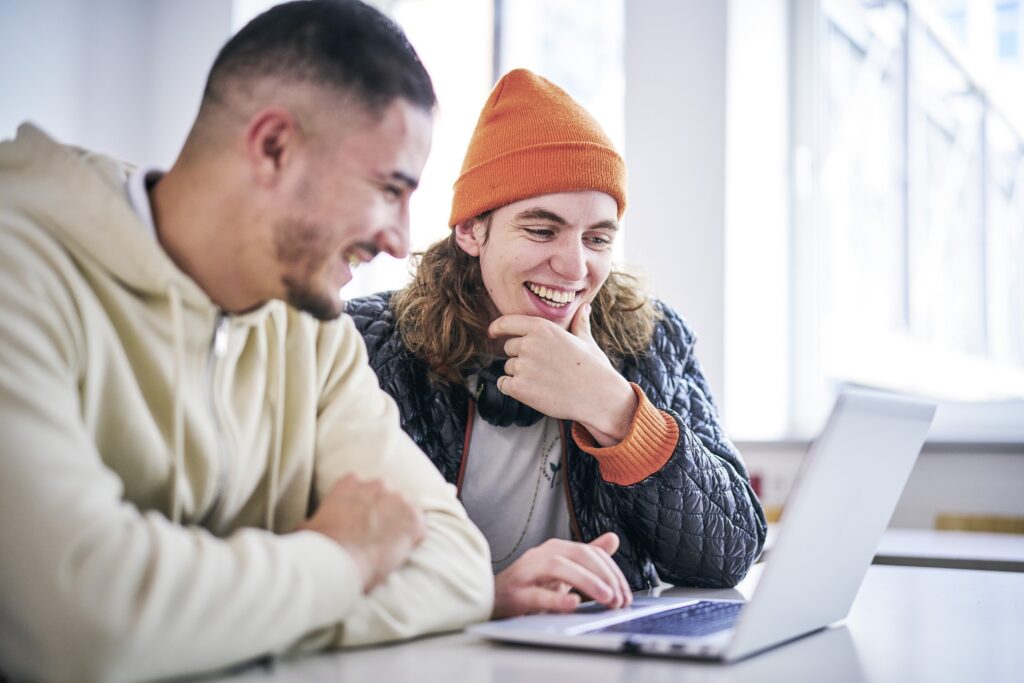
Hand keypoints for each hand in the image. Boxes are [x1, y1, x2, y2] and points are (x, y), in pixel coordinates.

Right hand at [298, 473, 425, 592]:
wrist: (338, 561)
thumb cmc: (320, 546)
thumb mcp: (307, 528)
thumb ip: (312, 521)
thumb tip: (307, 526)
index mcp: (350, 482)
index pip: (363, 489)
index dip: (363, 507)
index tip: (359, 523)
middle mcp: (377, 484)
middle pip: (386, 497)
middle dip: (383, 514)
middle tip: (375, 536)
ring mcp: (398, 500)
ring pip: (404, 510)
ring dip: (399, 525)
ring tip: (388, 547)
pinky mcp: (413, 519)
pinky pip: (419, 528)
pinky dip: (413, 540)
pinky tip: (402, 553)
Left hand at [489, 304, 637, 445]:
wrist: (598, 397)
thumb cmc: (594, 368)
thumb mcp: (586, 341)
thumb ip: (579, 323)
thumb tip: (584, 307)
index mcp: (542, 328)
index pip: (506, 323)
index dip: (497, 328)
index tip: (492, 333)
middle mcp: (529, 344)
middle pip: (509, 348)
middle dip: (520, 357)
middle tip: (544, 368)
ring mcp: (523, 366)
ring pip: (509, 367)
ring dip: (520, 374)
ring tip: (544, 380)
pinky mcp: (519, 387)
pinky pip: (504, 384)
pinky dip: (513, 388)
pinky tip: (533, 391)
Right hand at [492, 532, 632, 618]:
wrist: (493, 599)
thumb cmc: (529, 585)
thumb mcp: (562, 569)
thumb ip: (587, 555)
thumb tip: (613, 538)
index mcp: (556, 549)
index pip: (591, 552)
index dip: (612, 571)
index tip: (625, 594)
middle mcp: (542, 555)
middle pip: (578, 554)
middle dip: (604, 575)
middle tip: (619, 598)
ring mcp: (527, 573)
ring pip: (558, 568)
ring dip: (586, 581)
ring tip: (606, 597)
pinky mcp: (515, 594)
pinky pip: (536, 594)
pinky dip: (556, 599)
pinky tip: (573, 604)